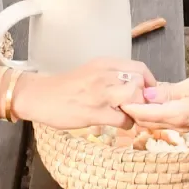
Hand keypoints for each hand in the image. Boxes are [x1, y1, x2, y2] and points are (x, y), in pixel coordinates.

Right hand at [15, 58, 156, 128]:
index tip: (149, 92)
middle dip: (144, 97)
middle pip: (140, 83)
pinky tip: (121, 124)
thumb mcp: (91, 72)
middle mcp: (104, 75)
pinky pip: (123, 120)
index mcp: (105, 64)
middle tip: (139, 106)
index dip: (149, 82)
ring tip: (130, 115)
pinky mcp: (94, 113)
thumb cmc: (65, 87)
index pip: (139, 68)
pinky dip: (127, 124)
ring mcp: (100, 94)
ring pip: (134, 99)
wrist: (39, 96)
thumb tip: (135, 86)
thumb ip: (111, 76)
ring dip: (137, 110)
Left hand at [122, 74, 188, 132]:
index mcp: (177, 115)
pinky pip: (164, 119)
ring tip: (132, 93)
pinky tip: (152, 98)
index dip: (127, 106)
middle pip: (144, 121)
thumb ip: (169, 91)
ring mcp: (182, 126)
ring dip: (141, 111)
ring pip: (153, 122)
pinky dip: (153, 112)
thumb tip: (146, 95)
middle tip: (120, 91)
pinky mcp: (187, 123)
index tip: (116, 94)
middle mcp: (177, 125)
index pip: (143, 114)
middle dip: (130, 109)